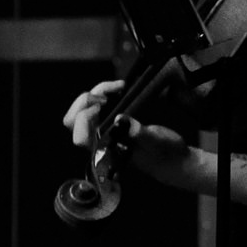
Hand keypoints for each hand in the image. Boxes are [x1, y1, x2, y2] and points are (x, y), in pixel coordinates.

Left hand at [62, 79, 199, 186]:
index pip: (80, 136)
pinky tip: (118, 88)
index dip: (85, 117)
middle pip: (72, 122)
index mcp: (105, 151)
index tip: (105, 105)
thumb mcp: (156, 142)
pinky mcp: (112, 122)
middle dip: (83, 102)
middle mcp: (100, 141)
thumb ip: (138, 133)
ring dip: (95, 94)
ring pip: (83, 111)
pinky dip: (103, 93)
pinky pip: (96, 106)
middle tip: (105, 95)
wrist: (174, 158)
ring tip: (116, 87)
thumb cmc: (165, 153)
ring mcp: (104, 131)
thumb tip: (120, 119)